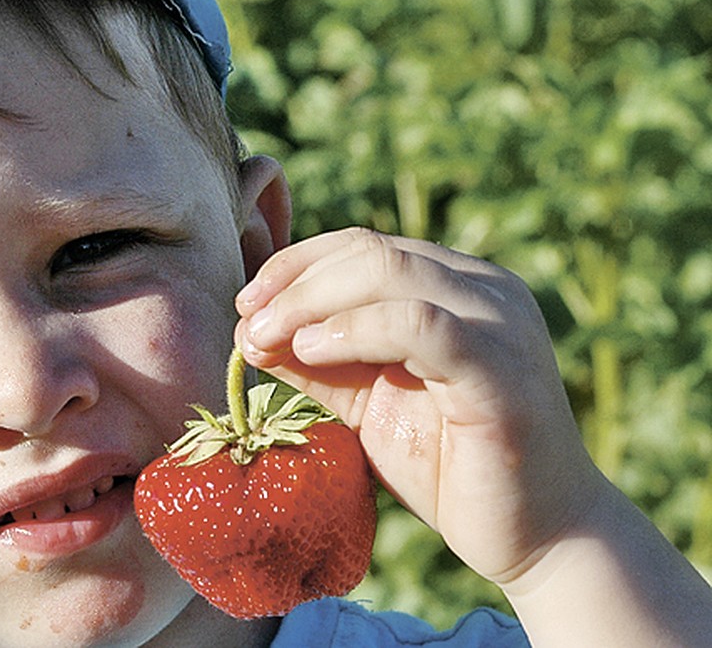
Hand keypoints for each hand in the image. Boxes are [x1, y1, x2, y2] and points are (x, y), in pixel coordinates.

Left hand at [234, 227, 602, 584]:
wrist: (537, 537)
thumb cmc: (448, 467)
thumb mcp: (366, 401)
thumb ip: (318, 362)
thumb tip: (250, 330)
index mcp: (457, 288)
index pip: (364, 246)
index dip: (296, 265)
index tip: (245, 302)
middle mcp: (485, 292)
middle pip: (370, 252)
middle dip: (293, 283)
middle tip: (246, 322)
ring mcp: (499, 325)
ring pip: (391, 273)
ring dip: (311, 302)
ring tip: (266, 337)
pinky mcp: (501, 371)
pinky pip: (420, 325)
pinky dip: (354, 330)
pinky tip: (312, 350)